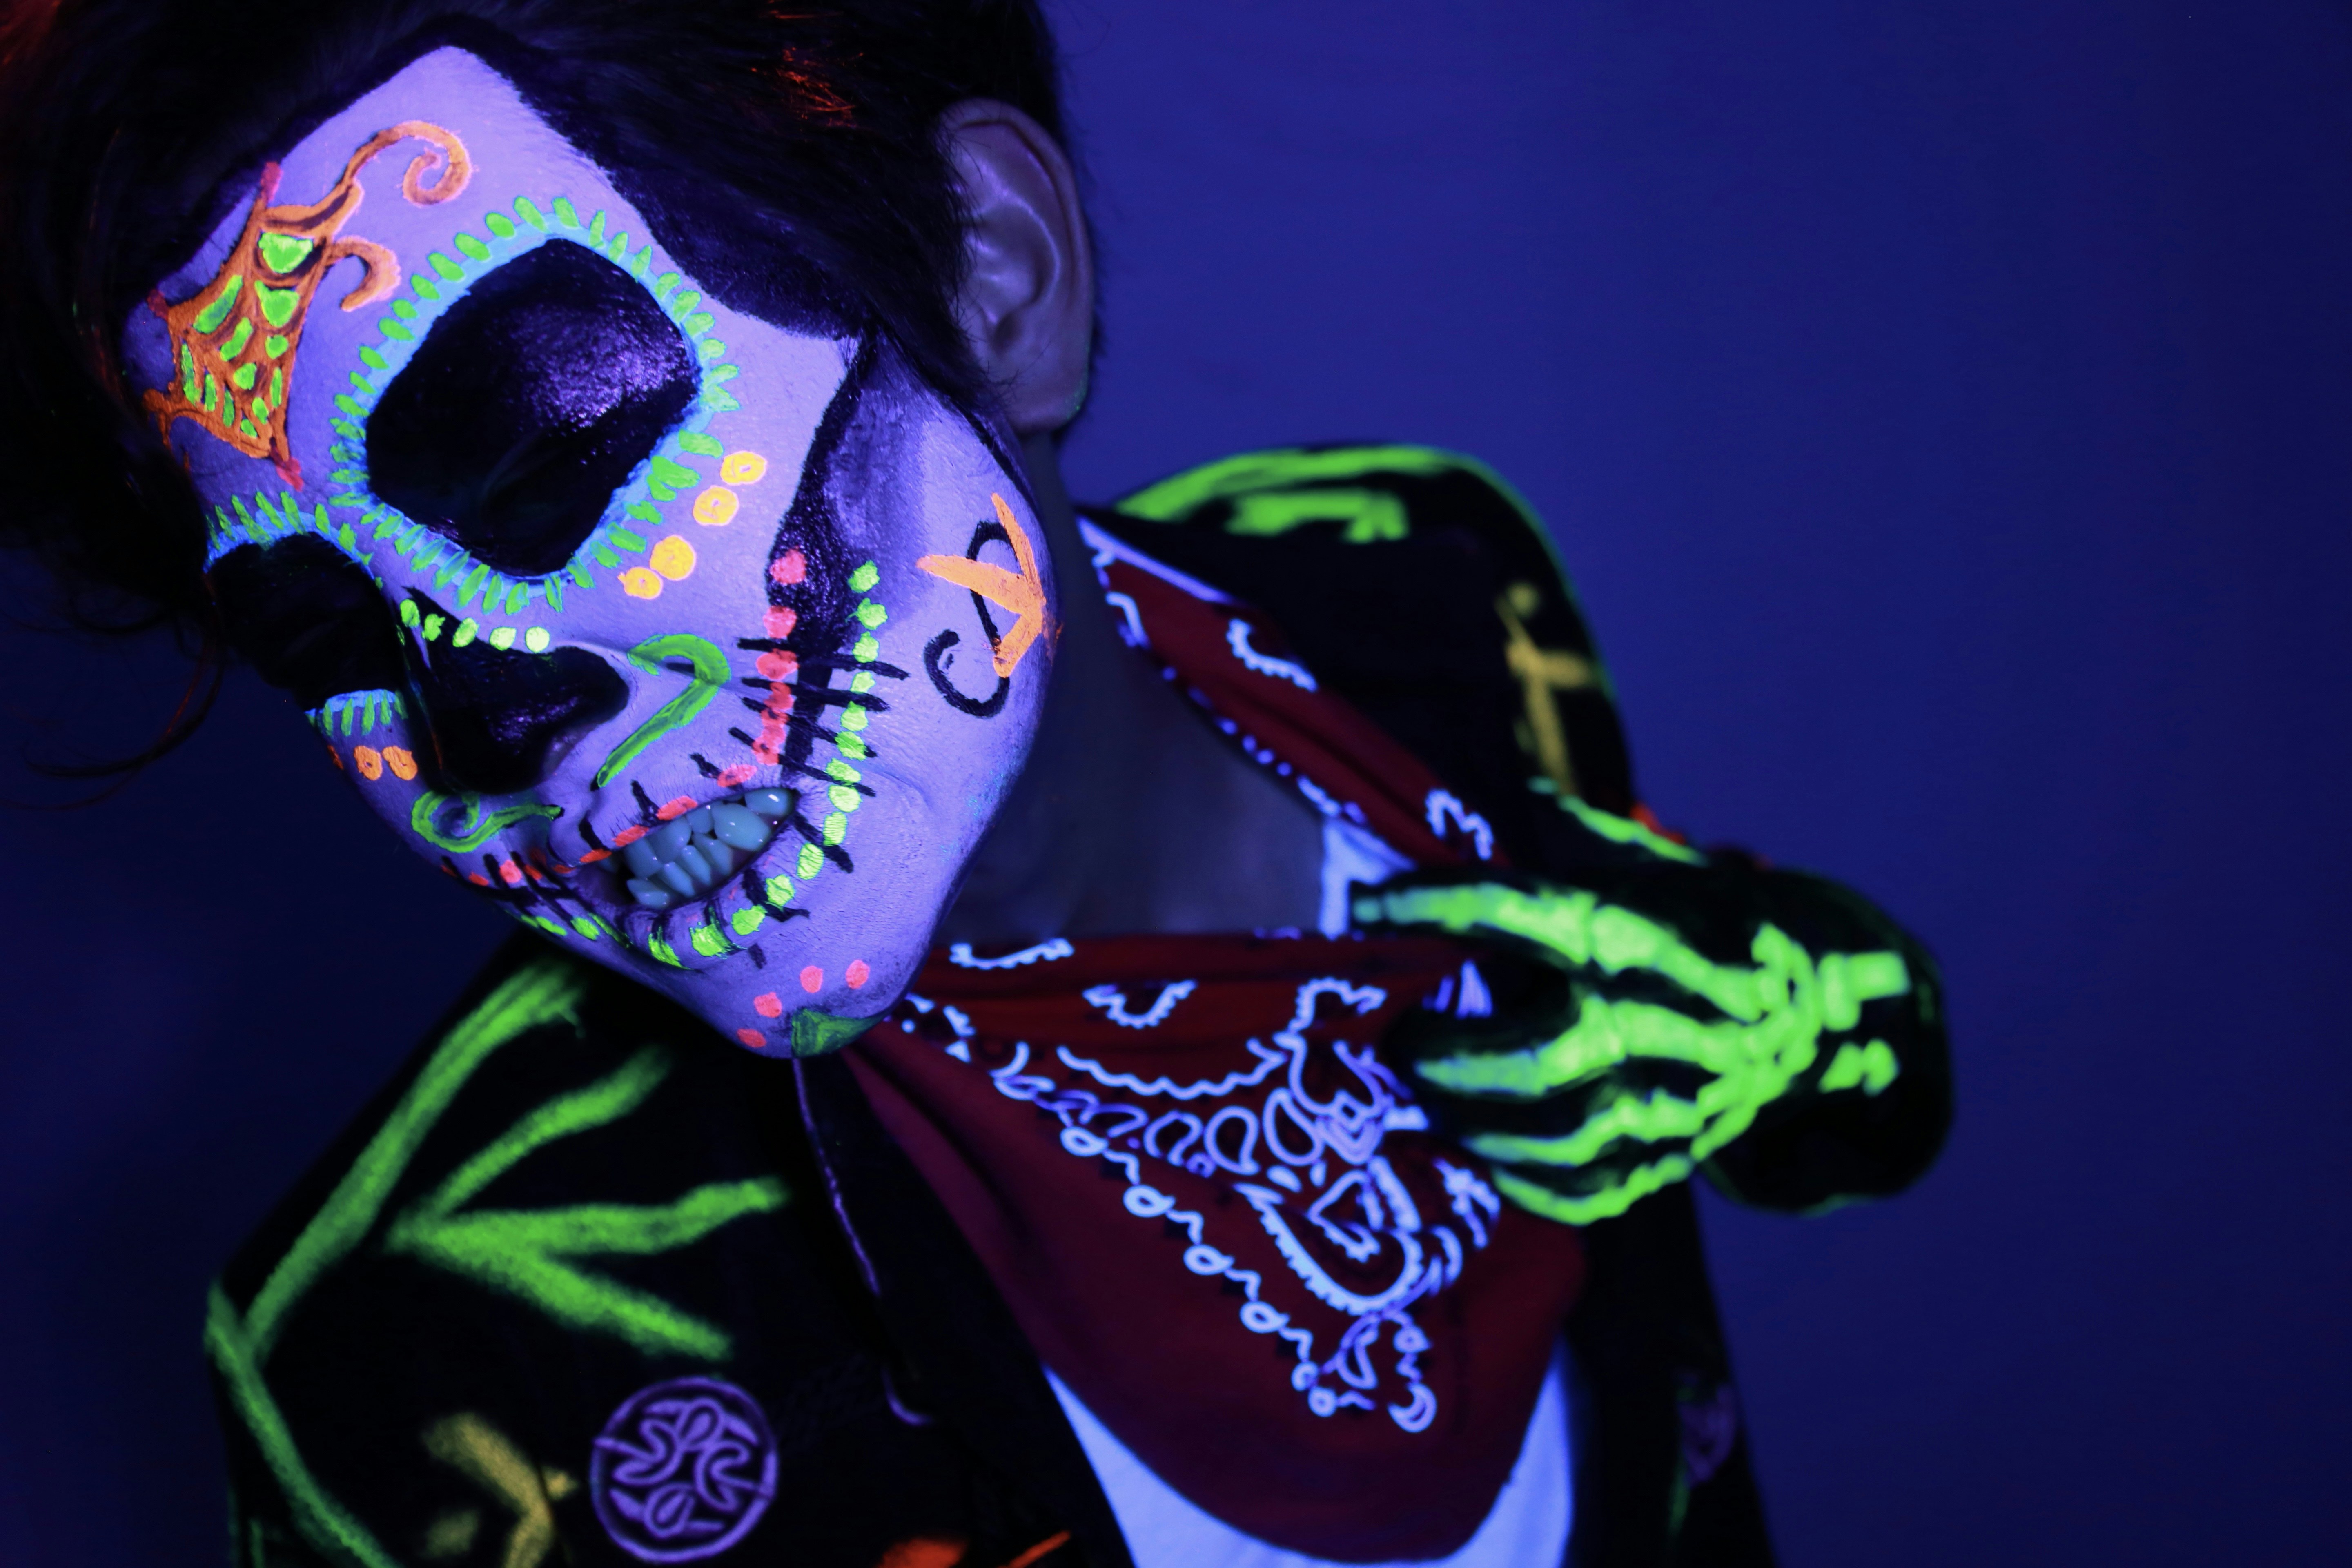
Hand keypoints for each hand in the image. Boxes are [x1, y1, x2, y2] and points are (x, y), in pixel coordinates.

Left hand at [1355, 831, 1947, 1223]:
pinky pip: (1568, 1188)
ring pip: (1538, 1137)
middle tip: (1394, 1033)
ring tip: (1421, 1082)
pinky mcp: (1664, 1164)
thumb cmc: (1708, 925)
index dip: (1430, 908)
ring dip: (1460, 1115)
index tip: (1364, 905)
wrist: (1817, 1017)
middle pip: (1524, 1063)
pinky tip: (1473, 1135)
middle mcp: (1653, 1027)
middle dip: (1438, 1055)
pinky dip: (1508, 1168)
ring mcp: (1665, 1107)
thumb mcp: (1651, 866)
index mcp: (1638, 938)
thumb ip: (1568, 837)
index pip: (1514, 916)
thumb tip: (1491, 792)